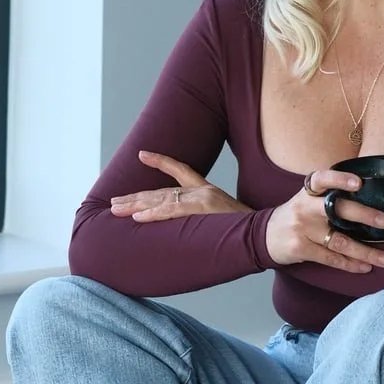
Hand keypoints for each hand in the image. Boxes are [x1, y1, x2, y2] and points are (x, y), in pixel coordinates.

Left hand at [109, 151, 250, 221]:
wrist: (271, 230)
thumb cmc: (251, 230)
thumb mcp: (228, 220)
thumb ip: (208, 219)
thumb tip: (194, 228)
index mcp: (208, 191)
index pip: (181, 170)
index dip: (161, 162)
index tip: (142, 154)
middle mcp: (203, 191)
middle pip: (162, 191)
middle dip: (135, 197)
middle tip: (113, 202)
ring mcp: (203, 198)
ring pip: (162, 200)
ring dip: (136, 205)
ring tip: (115, 208)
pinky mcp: (204, 208)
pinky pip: (173, 210)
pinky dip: (153, 213)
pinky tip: (137, 216)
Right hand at [264, 168, 383, 274]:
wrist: (264, 236)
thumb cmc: (296, 215)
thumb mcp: (306, 199)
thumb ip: (330, 197)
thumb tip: (370, 199)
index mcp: (308, 192)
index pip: (323, 179)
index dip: (340, 179)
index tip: (359, 183)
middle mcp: (305, 208)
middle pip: (337, 210)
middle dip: (364, 216)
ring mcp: (302, 229)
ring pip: (340, 241)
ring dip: (366, 252)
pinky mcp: (300, 248)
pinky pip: (331, 258)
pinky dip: (350, 264)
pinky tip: (365, 267)